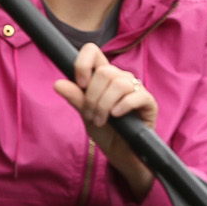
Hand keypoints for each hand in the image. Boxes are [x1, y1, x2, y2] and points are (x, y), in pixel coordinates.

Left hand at [53, 43, 158, 197]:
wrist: (121, 153)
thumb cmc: (105, 131)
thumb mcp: (86, 114)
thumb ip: (76, 98)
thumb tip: (58, 84)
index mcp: (103, 76)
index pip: (93, 52)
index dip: (83, 63)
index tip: (80, 84)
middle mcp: (120, 78)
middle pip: (104, 71)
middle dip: (92, 96)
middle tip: (90, 115)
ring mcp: (136, 88)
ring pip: (118, 83)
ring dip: (104, 104)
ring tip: (101, 121)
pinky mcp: (148, 102)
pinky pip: (136, 95)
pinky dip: (122, 106)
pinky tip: (116, 116)